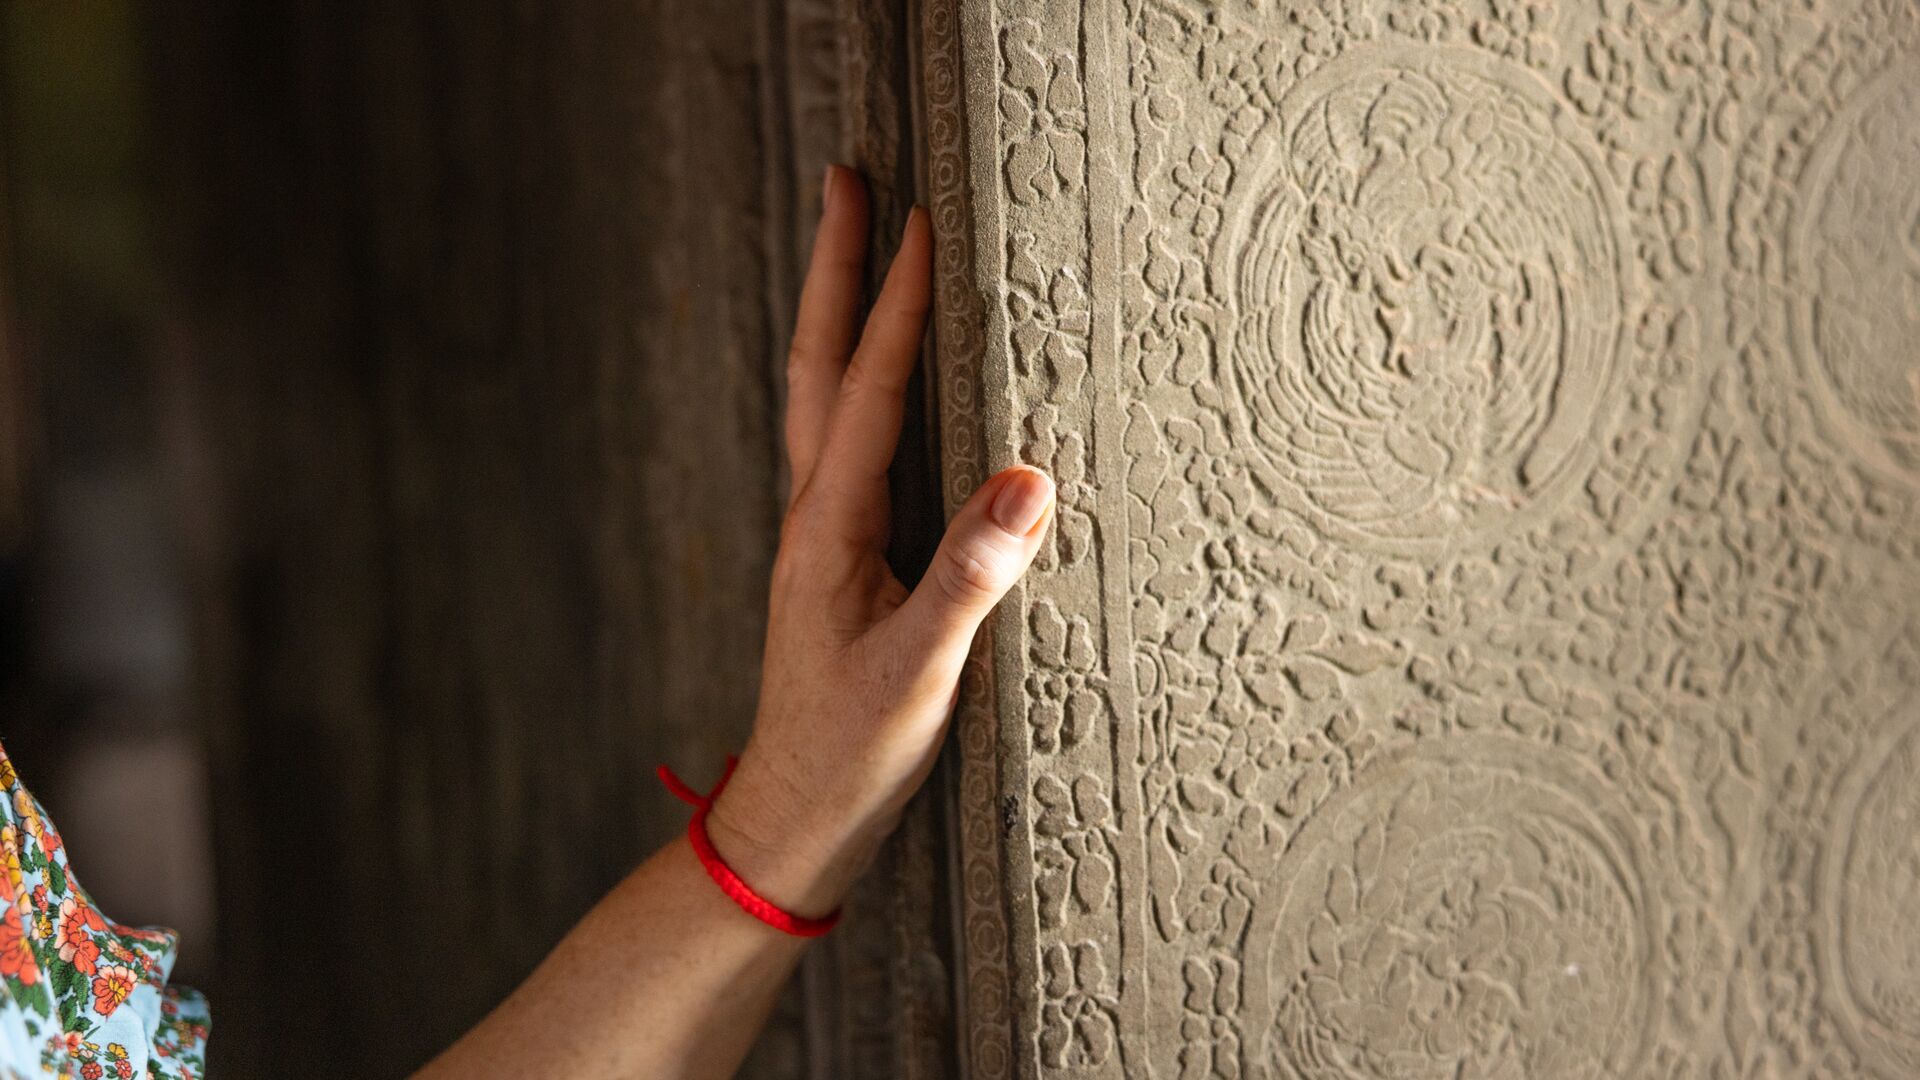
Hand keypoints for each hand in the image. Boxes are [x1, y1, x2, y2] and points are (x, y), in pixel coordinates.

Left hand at [705, 166, 1052, 917]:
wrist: (793, 818)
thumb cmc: (852, 752)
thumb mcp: (921, 672)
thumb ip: (970, 578)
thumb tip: (1028, 479)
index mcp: (832, 528)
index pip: (870, 391)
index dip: (898, 305)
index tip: (921, 220)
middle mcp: (817, 515)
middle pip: (819, 364)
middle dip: (833, 269)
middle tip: (848, 181)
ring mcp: (823, 534)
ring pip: (824, 396)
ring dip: (836, 312)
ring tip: (855, 247)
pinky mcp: (840, 558)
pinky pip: (844, 439)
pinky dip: (856, 378)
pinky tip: (877, 379)